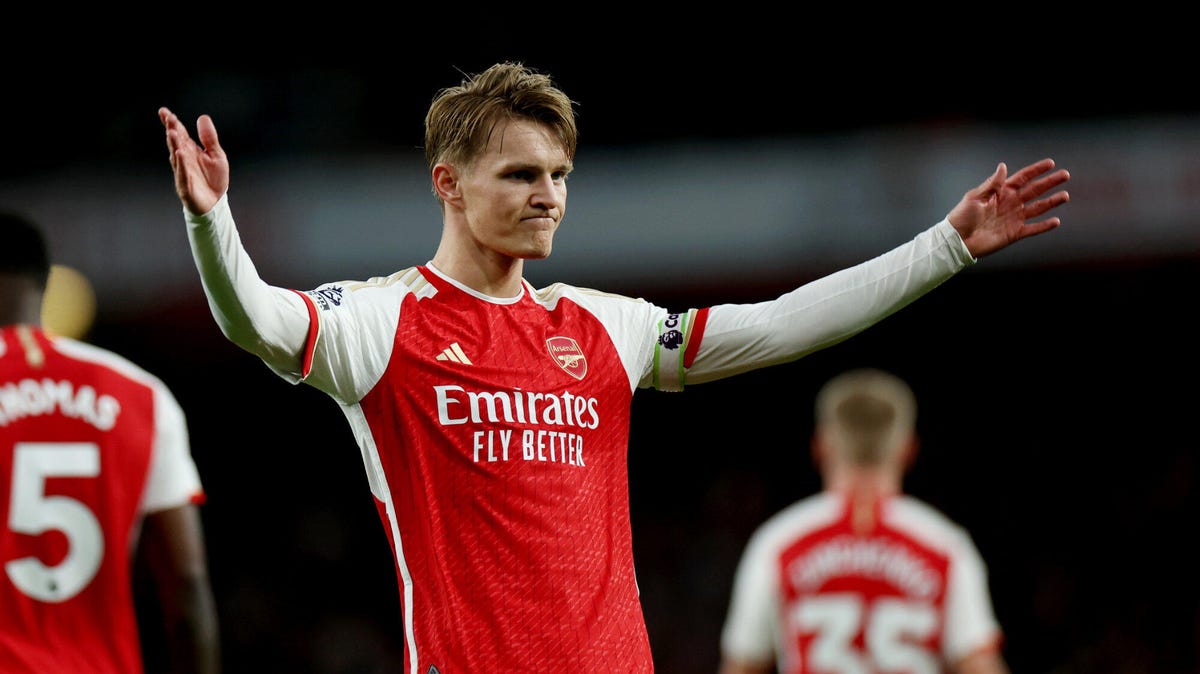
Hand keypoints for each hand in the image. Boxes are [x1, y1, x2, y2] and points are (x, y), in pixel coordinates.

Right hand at [159, 107, 228, 215]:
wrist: (215, 203)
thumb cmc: (214, 179)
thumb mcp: (216, 155)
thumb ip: (209, 138)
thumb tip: (202, 117)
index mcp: (190, 151)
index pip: (180, 134)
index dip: (172, 123)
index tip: (164, 112)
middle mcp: (184, 160)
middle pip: (176, 143)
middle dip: (172, 130)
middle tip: (168, 118)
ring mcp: (183, 173)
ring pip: (177, 157)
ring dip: (174, 145)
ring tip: (172, 133)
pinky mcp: (186, 187)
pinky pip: (183, 174)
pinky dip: (181, 165)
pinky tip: (180, 154)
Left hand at [946, 158, 1069, 258]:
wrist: (958, 240)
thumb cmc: (962, 216)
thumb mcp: (975, 197)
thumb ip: (992, 184)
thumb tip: (1003, 166)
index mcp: (1001, 192)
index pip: (1023, 178)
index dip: (1036, 170)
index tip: (1050, 163)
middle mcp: (1011, 203)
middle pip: (1034, 190)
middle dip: (1049, 182)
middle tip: (1065, 175)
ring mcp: (1014, 218)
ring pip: (1037, 208)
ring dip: (1051, 202)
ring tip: (1065, 195)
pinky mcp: (1014, 233)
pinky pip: (1033, 228)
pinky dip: (1044, 226)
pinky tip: (1056, 221)